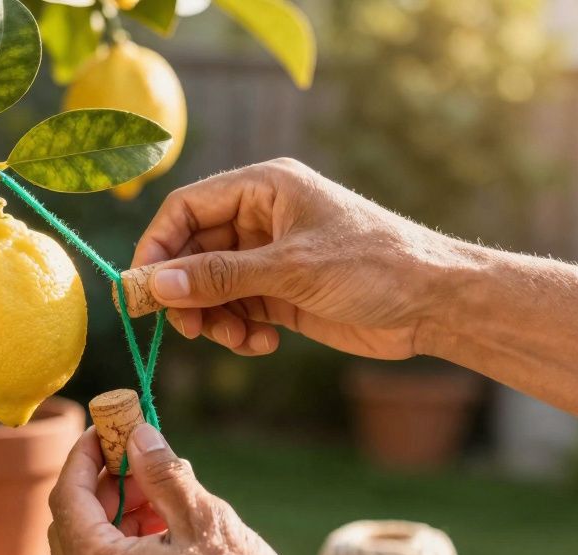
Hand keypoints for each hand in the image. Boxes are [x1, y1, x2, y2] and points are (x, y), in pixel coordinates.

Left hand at [47, 424, 321, 554]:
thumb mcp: (204, 518)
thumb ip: (161, 472)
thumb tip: (137, 435)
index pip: (67, 497)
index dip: (84, 456)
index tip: (107, 428)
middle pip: (71, 531)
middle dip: (102, 491)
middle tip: (139, 464)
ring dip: (114, 527)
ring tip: (162, 504)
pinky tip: (163, 544)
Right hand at [133, 158, 477, 359]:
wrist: (435, 303)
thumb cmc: (374, 266)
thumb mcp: (290, 269)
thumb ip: (219, 276)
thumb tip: (154, 284)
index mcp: (263, 188)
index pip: (186, 208)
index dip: (157, 246)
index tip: (142, 290)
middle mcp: (261, 218)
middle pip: (192, 251)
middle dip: (187, 292)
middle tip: (187, 328)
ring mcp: (270, 256)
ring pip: (211, 286)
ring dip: (213, 318)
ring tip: (237, 339)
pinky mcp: (281, 292)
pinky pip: (236, 310)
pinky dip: (238, 331)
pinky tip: (264, 343)